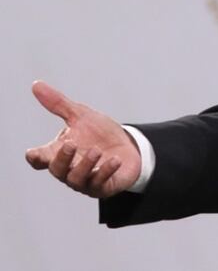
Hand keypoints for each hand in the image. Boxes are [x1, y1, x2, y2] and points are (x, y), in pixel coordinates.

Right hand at [25, 81, 140, 198]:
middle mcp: (69, 169)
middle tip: (71, 144)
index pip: (39, 159)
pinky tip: (114, 160)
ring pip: (77, 179)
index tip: (35, 153)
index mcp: (58, 153)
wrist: (129, 145)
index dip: (35, 157)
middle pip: (56, 170)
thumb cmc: (100, 133)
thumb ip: (58, 104)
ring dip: (85, 165)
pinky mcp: (103, 186)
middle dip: (62, 158)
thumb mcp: (81, 115)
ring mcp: (85, 180)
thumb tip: (36, 84)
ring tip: (96, 151)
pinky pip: (100, 184)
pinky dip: (106, 171)